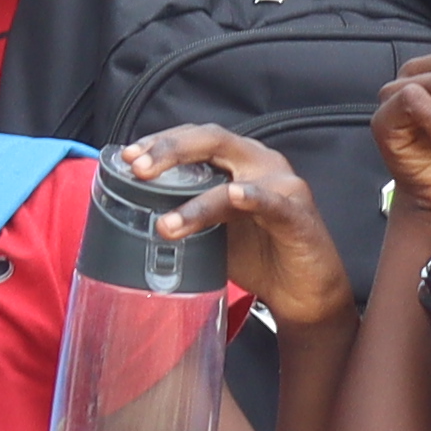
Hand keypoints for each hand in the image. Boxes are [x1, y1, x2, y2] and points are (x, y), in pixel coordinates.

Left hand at [112, 124, 357, 333]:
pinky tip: (236, 195)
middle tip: (140, 171)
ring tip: (167, 224)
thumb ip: (183, 210)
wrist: (302, 292)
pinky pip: (273, 203)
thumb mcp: (211, 228)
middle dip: (172, 151)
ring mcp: (283, 187)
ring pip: (233, 181)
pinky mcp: (298, 216)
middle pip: (213, 140)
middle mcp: (261, 163)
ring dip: (197, 201)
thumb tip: (132, 210)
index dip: (161, 141)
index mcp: (239, 161)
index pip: (196, 137)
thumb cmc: (259, 254)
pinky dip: (254, 197)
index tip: (128, 156)